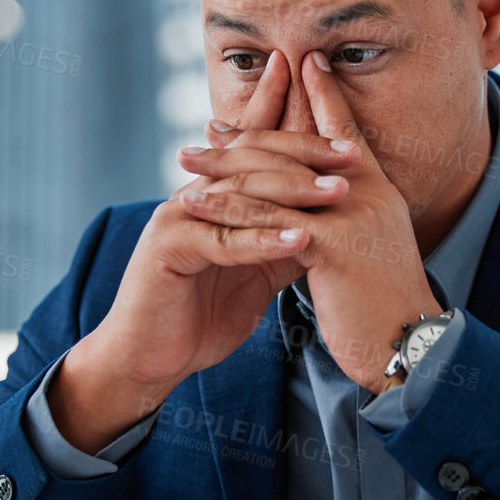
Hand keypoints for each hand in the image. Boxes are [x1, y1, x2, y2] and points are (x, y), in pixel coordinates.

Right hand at [51, 55, 353, 452]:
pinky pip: (224, 240)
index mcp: (213, 196)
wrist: (149, 360)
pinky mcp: (167, 248)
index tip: (351, 142)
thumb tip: (333, 224)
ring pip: (241, 194)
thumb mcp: (257, 274)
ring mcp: (177, 217)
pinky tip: (301, 239)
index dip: (300, 138)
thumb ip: (285, 243)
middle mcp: (193, 196)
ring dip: (293, 191)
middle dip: (304, 154)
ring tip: (337, 192)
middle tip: (351, 156)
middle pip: (252, 159)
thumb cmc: (200, 317)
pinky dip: (264, 240)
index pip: (256, 151)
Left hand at [179, 51, 440, 391]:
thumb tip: (319, 209)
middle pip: (297, 148)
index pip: (344, 131)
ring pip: (275, 179)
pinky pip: (266, 219)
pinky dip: (225, 209)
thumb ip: (348, 222)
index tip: (292, 68)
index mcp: (377, 190)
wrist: (410, 346)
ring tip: (186, 160)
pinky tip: (194, 204)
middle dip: (248, 135)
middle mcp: (366, 192)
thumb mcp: (368, 253)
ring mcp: (350, 214)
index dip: (320, 96)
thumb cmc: (385, 309)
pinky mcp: (331, 243)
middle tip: (209, 127)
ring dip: (224, 167)